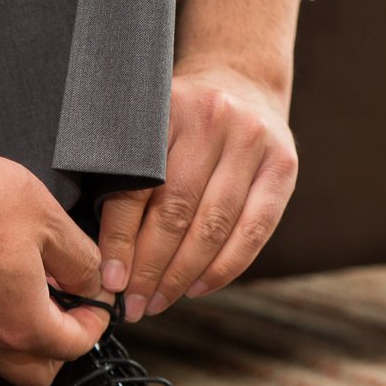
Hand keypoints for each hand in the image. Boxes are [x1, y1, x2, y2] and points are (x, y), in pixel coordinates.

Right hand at [0, 12, 110, 385]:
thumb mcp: (45, 219)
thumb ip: (80, 259)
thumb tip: (93, 280)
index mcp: (21, 323)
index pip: (76, 347)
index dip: (96, 320)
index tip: (96, 296)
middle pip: (38, 373)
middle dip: (61, 344)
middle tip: (69, 303)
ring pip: (3, 357)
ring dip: (26, 335)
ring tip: (34, 287)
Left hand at [98, 68, 297, 320]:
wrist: (240, 79)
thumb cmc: (178, 120)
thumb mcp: (146, 132)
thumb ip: (124, 177)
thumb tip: (102, 257)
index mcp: (167, 113)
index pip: (136, 190)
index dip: (119, 242)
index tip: (108, 282)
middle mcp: (213, 122)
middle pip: (176, 213)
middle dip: (150, 269)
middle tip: (132, 306)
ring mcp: (254, 143)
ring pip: (214, 227)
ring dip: (182, 276)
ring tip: (158, 302)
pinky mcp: (283, 166)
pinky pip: (253, 232)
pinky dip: (224, 268)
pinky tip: (197, 289)